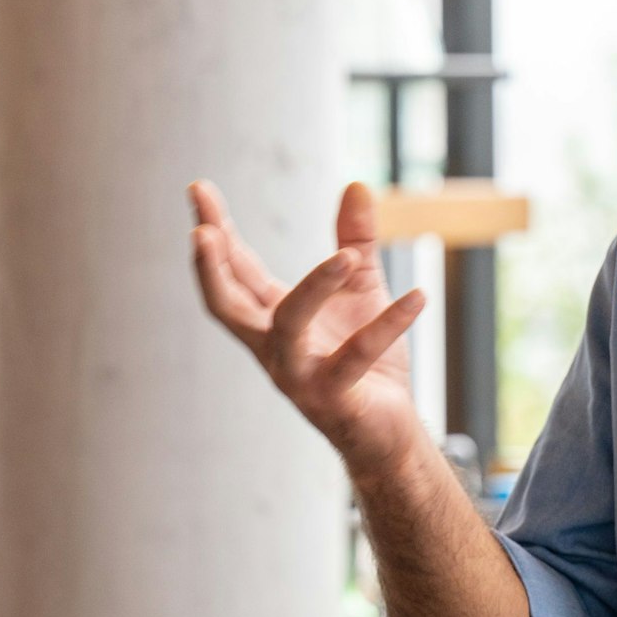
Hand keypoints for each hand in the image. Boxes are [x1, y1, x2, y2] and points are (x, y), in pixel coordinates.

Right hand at [189, 179, 426, 477]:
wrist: (389, 432)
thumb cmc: (367, 361)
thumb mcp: (361, 290)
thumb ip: (355, 240)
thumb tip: (357, 184)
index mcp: (272, 321)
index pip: (235, 270)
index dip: (215, 231)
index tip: (197, 188)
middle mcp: (274, 348)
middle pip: (227, 305)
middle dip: (211, 267)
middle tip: (202, 229)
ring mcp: (298, 376)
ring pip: (289, 327)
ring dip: (314, 288)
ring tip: (347, 257)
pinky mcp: (334, 398)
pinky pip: (358, 356)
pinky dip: (389, 324)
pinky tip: (418, 296)